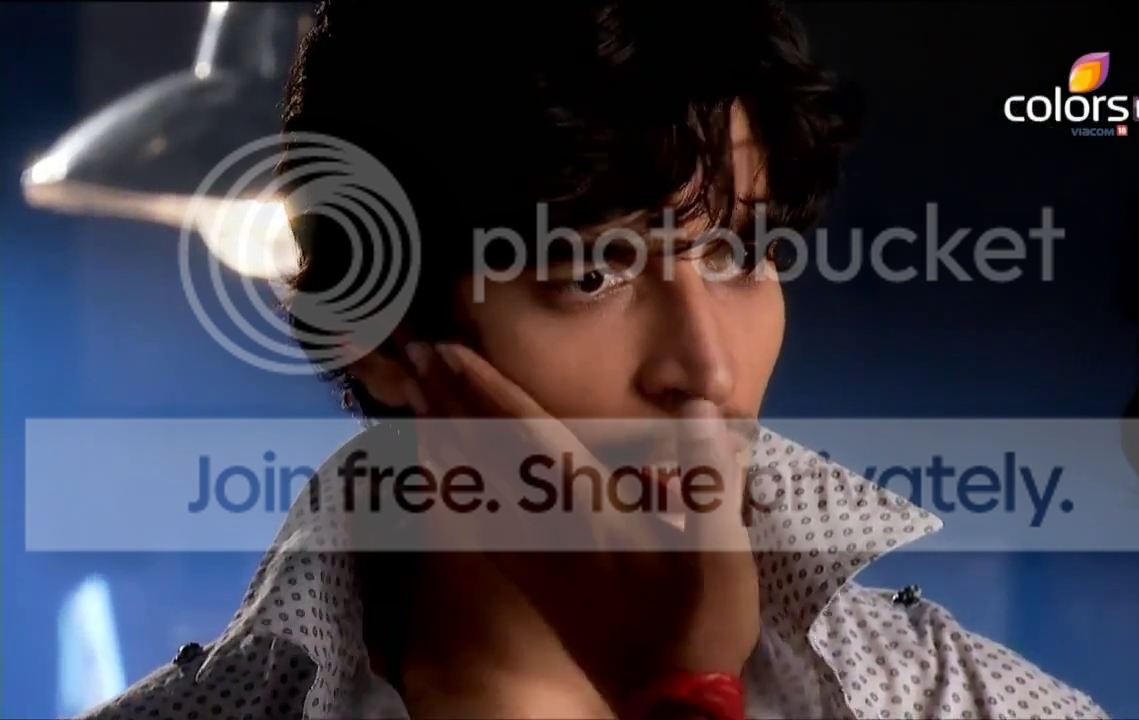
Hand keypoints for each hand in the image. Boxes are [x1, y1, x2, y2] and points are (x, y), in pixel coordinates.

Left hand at [400, 341, 760, 708]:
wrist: (671, 698)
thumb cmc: (698, 621)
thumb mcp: (722, 550)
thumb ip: (710, 477)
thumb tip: (699, 406)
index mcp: (591, 507)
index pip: (528, 434)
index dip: (487, 388)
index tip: (447, 351)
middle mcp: (548, 524)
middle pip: (487, 451)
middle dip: (448, 399)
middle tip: (411, 356)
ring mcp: (534, 555)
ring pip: (474, 486)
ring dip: (442, 437)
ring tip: (412, 399)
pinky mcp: (533, 581)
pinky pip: (476, 527)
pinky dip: (451, 493)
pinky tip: (437, 479)